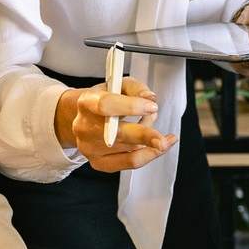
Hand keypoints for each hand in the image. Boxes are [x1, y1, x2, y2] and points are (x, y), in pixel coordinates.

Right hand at [55, 75, 176, 171]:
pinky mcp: (99, 163)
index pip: (106, 105)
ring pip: (129, 147)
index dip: (131, 106)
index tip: (152, 106)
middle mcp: (85, 127)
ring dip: (149, 138)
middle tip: (164, 139)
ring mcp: (90, 148)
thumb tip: (150, 99)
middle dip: (144, 136)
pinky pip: (129, 163)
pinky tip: (159, 147)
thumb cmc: (105, 99)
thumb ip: (136, 88)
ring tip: (154, 125)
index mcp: (87, 103)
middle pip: (117, 134)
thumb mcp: (119, 85)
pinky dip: (148, 155)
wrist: (85, 119)